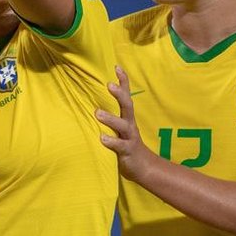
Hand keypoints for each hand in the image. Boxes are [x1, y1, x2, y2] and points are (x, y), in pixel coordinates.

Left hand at [96, 66, 155, 182]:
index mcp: (127, 118)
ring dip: (111, 119)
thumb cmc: (126, 145)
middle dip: (120, 94)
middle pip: (127, 107)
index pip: (126, 97)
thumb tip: (91, 102)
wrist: (144, 168)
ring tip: (98, 113)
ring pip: (123, 126)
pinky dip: (111, 142)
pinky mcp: (128, 152)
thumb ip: (110, 117)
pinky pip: (120, 146)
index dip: (124, 82)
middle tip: (109, 84)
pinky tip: (102, 138)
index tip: (117, 67)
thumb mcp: (120, 129)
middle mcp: (129, 125)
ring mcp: (130, 138)